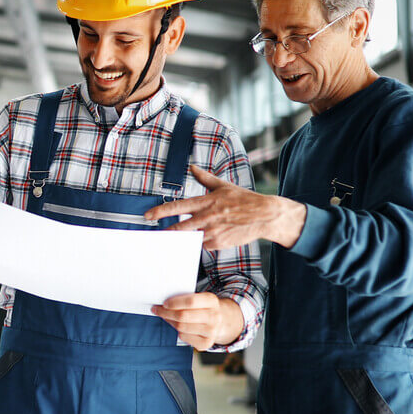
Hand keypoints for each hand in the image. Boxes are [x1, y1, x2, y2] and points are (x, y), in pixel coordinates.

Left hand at [143, 165, 305, 249]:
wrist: (265, 215)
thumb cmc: (244, 200)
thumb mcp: (223, 186)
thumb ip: (205, 178)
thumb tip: (192, 167)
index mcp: (206, 201)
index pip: (178, 206)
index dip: (160, 211)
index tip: (148, 216)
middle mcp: (208, 217)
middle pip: (180, 227)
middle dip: (165, 231)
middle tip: (153, 234)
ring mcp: (213, 231)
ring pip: (189, 238)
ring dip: (179, 240)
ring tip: (169, 241)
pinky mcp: (219, 243)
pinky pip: (201, 246)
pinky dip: (195, 245)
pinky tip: (191, 243)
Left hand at [151, 292, 242, 349]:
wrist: (221, 320)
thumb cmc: (203, 307)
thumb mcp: (200, 297)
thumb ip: (185, 298)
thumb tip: (163, 303)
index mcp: (212, 301)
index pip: (191, 301)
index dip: (175, 303)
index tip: (164, 303)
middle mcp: (214, 317)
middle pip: (183, 316)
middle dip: (166, 313)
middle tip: (157, 310)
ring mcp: (211, 331)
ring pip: (181, 327)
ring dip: (169, 321)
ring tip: (166, 317)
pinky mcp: (206, 343)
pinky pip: (184, 337)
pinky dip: (177, 331)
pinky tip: (177, 326)